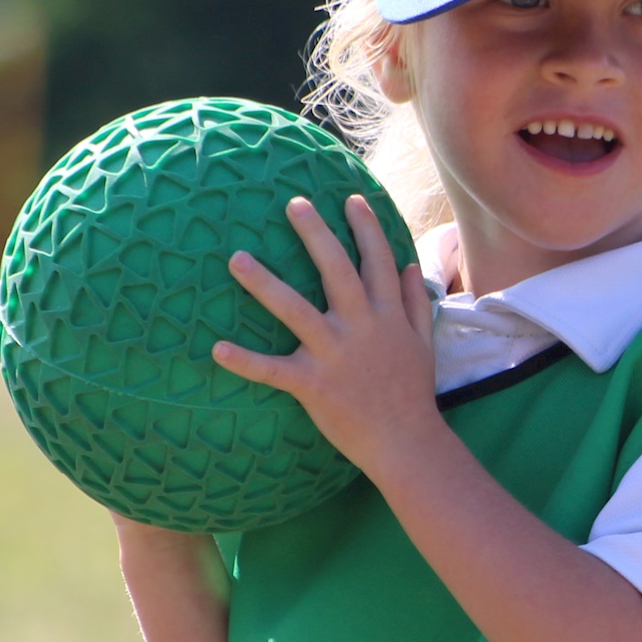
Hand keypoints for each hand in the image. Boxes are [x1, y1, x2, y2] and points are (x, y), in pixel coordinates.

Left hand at [212, 195, 441, 482]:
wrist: (406, 442)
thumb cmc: (413, 393)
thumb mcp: (424, 342)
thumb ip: (415, 302)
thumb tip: (410, 266)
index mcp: (387, 316)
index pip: (377, 260)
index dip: (365, 227)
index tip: (351, 199)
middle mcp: (361, 327)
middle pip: (337, 270)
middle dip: (316, 234)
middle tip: (294, 203)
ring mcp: (335, 355)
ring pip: (295, 310)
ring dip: (264, 283)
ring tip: (237, 258)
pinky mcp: (314, 385)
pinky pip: (274, 370)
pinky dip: (246, 362)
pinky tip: (217, 349)